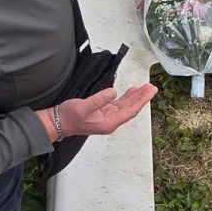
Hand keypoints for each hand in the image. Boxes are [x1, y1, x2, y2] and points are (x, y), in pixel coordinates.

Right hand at [39, 84, 157, 139]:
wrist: (59, 122)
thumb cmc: (69, 117)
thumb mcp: (83, 107)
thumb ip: (98, 100)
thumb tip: (113, 92)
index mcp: (108, 123)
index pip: (130, 111)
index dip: (141, 101)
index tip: (150, 92)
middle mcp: (110, 121)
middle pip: (131, 108)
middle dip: (142, 97)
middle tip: (152, 87)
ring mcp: (107, 116)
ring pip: (126, 106)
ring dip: (136, 97)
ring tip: (146, 88)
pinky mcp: (103, 112)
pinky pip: (119, 104)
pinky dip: (127, 97)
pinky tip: (131, 92)